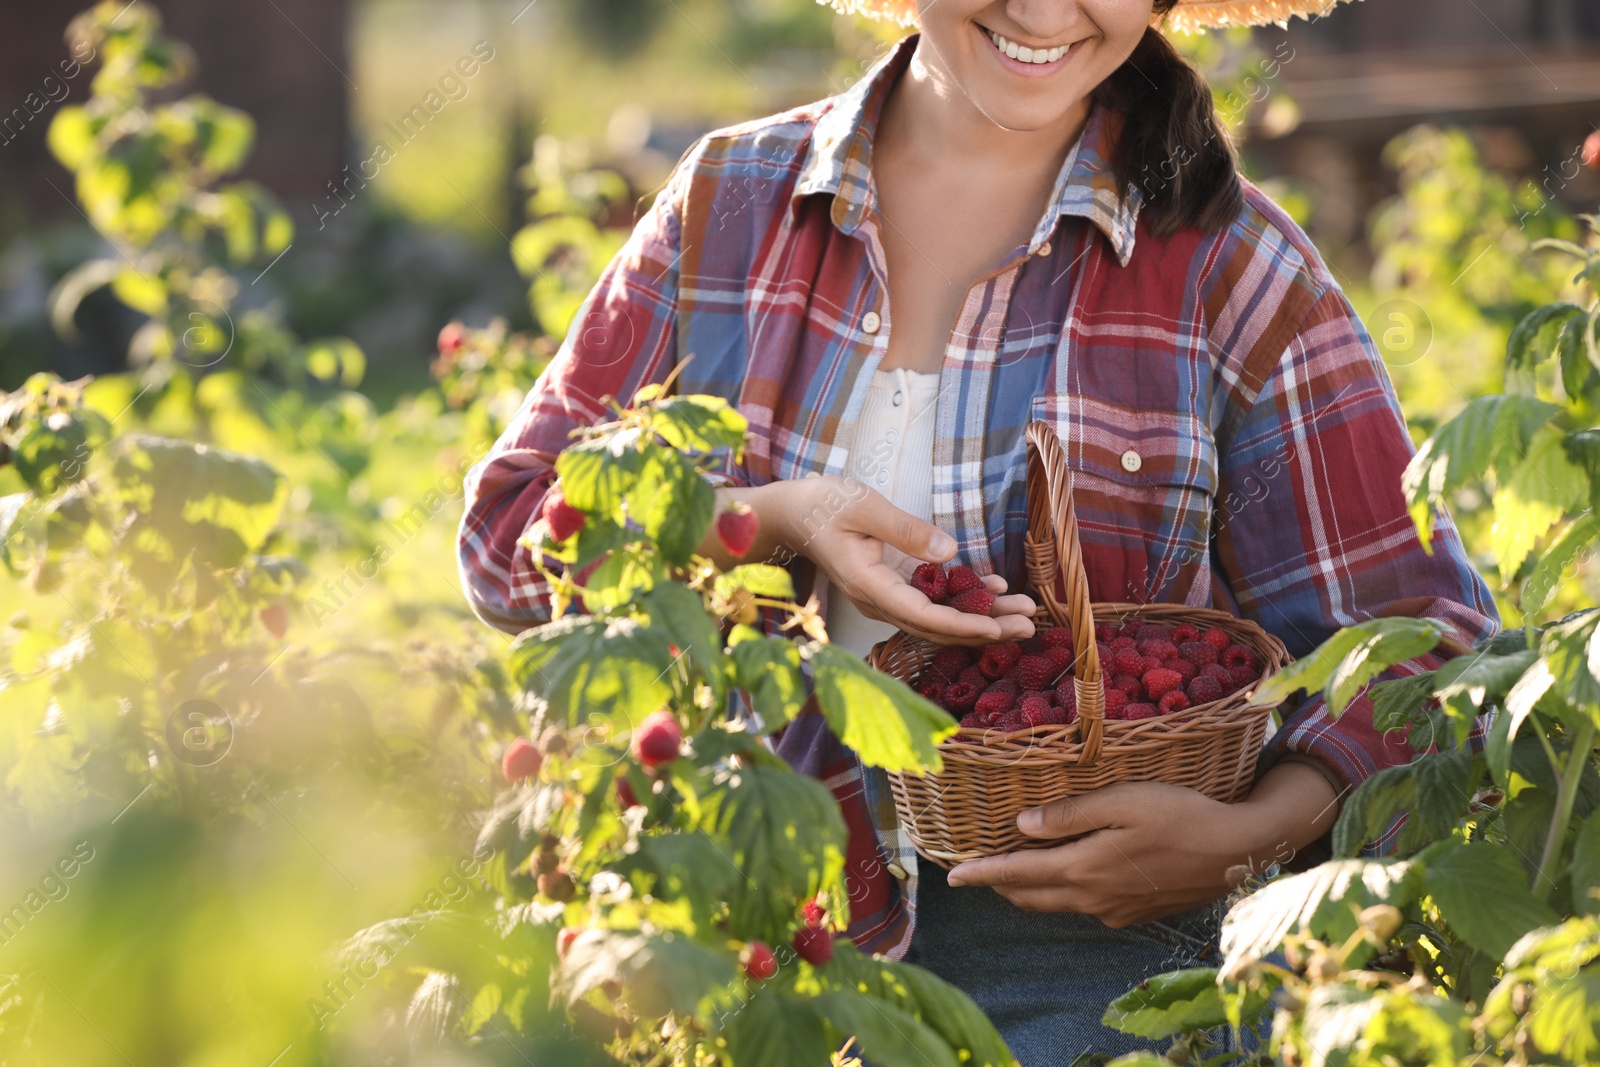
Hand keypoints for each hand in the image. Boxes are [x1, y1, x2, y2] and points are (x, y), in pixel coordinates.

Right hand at [728, 476, 1034, 645]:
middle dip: (985, 629)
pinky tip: (995, 590)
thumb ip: (905, 530)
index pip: (923, 615)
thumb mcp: (864, 506)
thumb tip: (948, 552)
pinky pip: (932, 603)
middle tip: (1028, 626)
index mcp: (869, 585)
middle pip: (937, 627)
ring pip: (938, 619)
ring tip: (1023, 613)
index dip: (962, 624)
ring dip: (981, 618)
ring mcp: (885, 598)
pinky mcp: (892, 589)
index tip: (997, 626)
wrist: (792, 515)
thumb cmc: (823, 505)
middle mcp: (879, 601)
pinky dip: (964, 600)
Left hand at [945, 764, 1340, 926]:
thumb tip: (1023, 825)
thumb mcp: (1123, 801)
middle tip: (976, 872)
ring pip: (1057, 905)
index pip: (1017, 874)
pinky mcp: (1135, 913)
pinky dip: (1063, 894)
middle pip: (1031, 896)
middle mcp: (1094, 898)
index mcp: (1084, 869)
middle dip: (999, 885)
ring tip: (1011, 874)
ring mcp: (1115, 910)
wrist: (1238, 849)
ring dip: (1029, 891)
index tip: (952, 876)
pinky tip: (1068, 877)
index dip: (982, 874)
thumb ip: (1070, 815)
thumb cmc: (1181, 814)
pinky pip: (1086, 907)